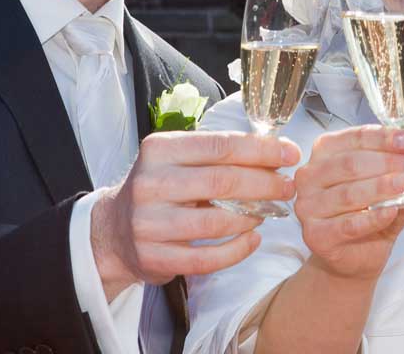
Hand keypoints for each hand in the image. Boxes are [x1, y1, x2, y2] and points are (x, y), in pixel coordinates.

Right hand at [91, 131, 301, 298]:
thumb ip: (219, 153)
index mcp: (160, 149)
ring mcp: (149, 224)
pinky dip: (238, 250)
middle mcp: (150, 184)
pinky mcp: (153, 258)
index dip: (262, 151)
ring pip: (217, 222)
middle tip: (288, 187)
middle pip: (223, 182)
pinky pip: (207, 258)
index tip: (290, 154)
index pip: (221, 146)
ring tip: (269, 212)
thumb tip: (277, 152)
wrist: (113, 231)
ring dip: (253, 217)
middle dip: (266, 184)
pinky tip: (252, 239)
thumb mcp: (179, 159)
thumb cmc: (160, 188)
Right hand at [292, 125, 403, 280]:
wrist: (356, 254)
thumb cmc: (369, 210)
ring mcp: (308, 207)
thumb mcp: (391, 178)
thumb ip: (403, 155)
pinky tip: (392, 211)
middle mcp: (309, 176)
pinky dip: (374, 217)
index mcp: (325, 152)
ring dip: (384, 186)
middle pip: (351, 163)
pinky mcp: (315, 236)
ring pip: (349, 193)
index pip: (355, 138)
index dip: (385, 137)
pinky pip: (349, 224)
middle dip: (390, 161)